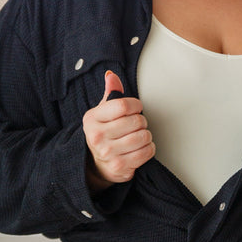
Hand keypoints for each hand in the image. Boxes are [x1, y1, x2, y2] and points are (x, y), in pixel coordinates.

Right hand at [82, 71, 154, 190]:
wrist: (97, 165)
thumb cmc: (104, 134)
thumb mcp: (103, 112)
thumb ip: (110, 93)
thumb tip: (111, 75)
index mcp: (92, 118)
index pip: (123, 105)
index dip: (136, 105)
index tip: (136, 108)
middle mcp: (97, 136)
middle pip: (135, 121)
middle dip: (142, 121)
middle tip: (137, 125)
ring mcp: (107, 152)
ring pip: (143, 137)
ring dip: (146, 136)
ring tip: (139, 136)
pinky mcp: (119, 166)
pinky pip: (146, 152)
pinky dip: (149, 149)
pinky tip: (141, 147)